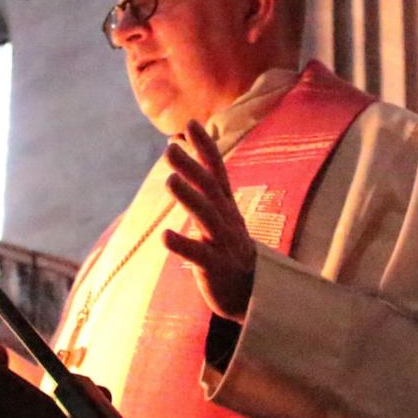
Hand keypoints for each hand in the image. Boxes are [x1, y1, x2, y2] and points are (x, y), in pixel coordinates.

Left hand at [161, 121, 256, 321]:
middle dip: (191, 167)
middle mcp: (226, 220)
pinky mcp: (215, 267)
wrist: (253, 293)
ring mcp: (222, 243)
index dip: (206, 148)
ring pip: (206, 217)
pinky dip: (183, 245)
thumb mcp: (222, 216)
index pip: (217, 171)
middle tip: (170, 148)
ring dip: (189, 197)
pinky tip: (164, 236)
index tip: (192, 124)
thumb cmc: (230, 249)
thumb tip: (183, 163)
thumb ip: (205, 191)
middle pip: (209, 189)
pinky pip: (198, 255)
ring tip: (170, 181)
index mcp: (226, 207)